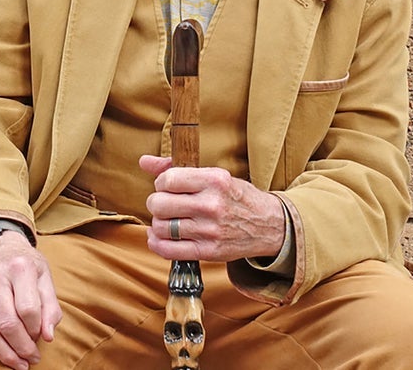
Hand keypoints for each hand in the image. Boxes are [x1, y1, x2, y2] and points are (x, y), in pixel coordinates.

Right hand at [0, 231, 62, 369]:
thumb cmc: (25, 264)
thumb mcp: (44, 276)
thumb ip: (50, 306)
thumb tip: (48, 336)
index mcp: (20, 267)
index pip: (29, 309)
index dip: (36, 330)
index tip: (41, 338)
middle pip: (8, 323)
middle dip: (22, 347)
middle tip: (31, 359)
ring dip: (3, 353)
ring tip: (17, 364)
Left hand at [139, 154, 285, 261]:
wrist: (268, 225)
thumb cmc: (236, 197)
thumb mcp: (214, 175)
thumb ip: (177, 168)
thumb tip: (144, 161)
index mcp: (214, 180)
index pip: (168, 180)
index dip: (161, 183)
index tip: (167, 187)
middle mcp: (211, 205)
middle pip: (160, 204)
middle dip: (156, 203)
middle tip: (164, 204)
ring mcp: (209, 230)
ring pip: (161, 227)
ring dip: (158, 224)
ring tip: (167, 220)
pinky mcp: (208, 251)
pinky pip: (167, 250)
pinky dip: (156, 243)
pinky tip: (159, 237)